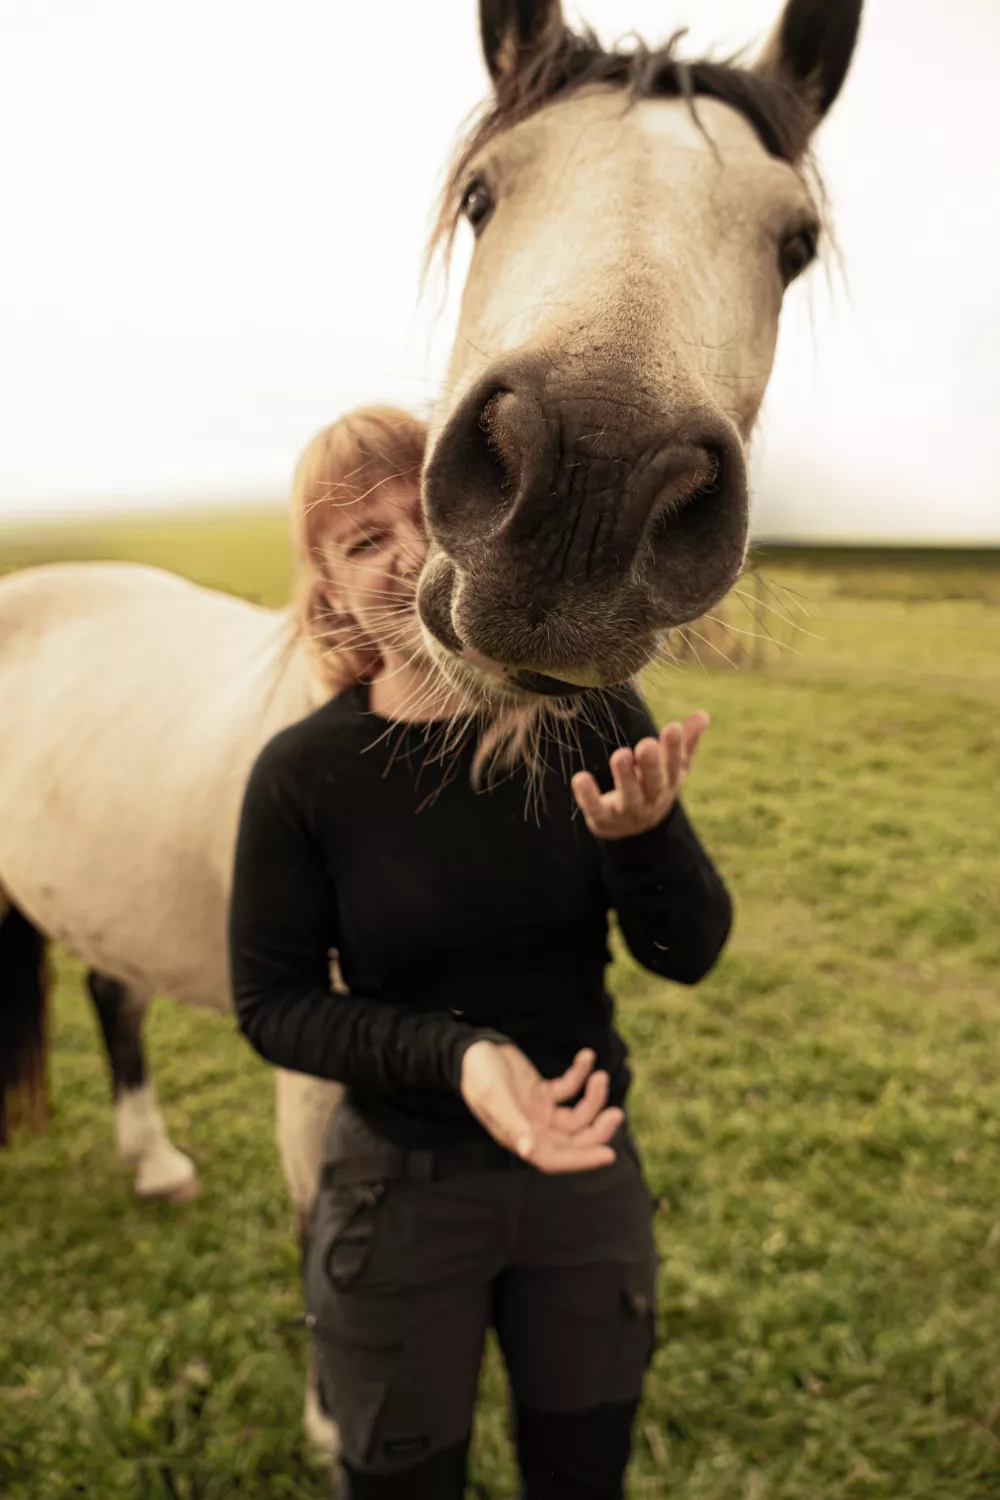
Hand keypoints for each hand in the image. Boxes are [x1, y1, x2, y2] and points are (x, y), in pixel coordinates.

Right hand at [460, 1043, 622, 1173]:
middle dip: (596, 1129)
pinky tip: (586, 1056)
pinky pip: (569, 1089)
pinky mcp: (543, 1092)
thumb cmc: (478, 1075)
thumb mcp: (494, 1097)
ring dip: (592, 1098)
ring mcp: (540, 1111)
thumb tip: (528, 1150)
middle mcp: (533, 1129)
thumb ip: (512, 1123)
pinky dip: (580, 1075)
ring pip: (576, 1115)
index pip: (556, 1159)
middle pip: (573, 1139)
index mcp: (520, 1138)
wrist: (472, 1049)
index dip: (582, 1160)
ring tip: (599, 1074)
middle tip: (616, 1113)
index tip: (609, 1155)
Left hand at [571, 711, 708, 839]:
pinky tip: (580, 778)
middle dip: (652, 764)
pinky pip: (596, 809)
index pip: (675, 764)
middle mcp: (652, 798)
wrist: (634, 828)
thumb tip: (703, 714)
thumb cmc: (655, 785)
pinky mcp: (604, 820)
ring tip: (620, 755)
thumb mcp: (673, 767)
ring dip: (624, 777)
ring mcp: (628, 811)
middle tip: (646, 744)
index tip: (673, 727)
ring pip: (629, 796)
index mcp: (669, 782)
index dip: (675, 748)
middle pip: (655, 783)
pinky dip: (588, 796)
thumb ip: (686, 742)